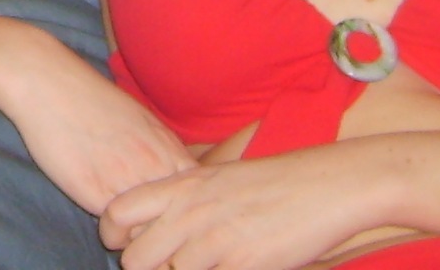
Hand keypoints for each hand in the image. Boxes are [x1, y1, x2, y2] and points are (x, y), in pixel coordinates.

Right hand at [0, 53, 200, 216]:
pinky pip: (117, 229)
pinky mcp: (98, 195)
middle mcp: (156, 167)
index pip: (196, 198)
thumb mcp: (141, 121)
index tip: (169, 215)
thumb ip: (161, 153)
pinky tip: (101, 214)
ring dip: (138, 234)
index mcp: (169, 149)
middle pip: (177, 219)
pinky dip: (113, 231)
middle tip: (146, 227)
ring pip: (149, 231)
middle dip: (165, 229)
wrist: (50, 84)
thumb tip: (173, 178)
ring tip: (124, 223)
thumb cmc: (91, 100)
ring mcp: (129, 182)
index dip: (185, 212)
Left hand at [98, 147, 375, 269]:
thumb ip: (182, 199)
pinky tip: (235, 265)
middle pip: (135, 259)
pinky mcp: (243, 266)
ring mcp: (216, 243)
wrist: (325, 186)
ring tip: (209, 263)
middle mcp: (191, 214)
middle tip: (169, 265)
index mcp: (181, 186)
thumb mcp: (217, 178)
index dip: (114, 235)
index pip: (117, 212)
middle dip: (147, 269)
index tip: (124, 244)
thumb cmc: (272, 183)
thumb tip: (155, 221)